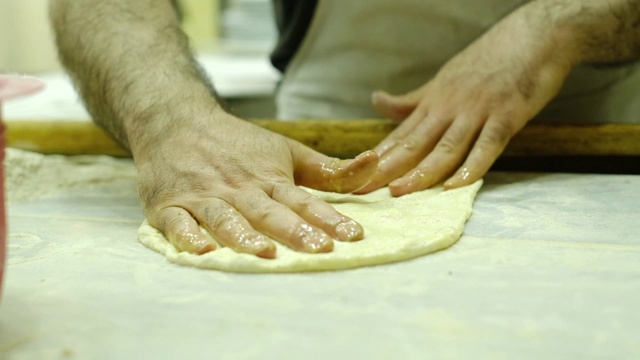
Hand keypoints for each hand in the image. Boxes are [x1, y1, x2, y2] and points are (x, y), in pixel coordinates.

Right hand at [135, 111, 378, 257]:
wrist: (175, 121)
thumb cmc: (237, 143)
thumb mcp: (285, 151)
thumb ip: (326, 169)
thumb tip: (372, 164)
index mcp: (268, 178)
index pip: (303, 200)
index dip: (328, 218)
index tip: (352, 235)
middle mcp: (239, 189)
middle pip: (269, 212)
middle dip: (295, 231)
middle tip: (318, 249)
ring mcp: (203, 197)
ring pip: (225, 218)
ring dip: (245, 235)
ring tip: (265, 252)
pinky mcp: (169, 205)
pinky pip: (178, 223)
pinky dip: (187, 237)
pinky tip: (201, 250)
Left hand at [358, 3, 573, 195]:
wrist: (535, 35)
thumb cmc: (490, 59)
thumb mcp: (444, 79)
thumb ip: (412, 100)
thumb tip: (377, 101)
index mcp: (433, 102)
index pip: (400, 135)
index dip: (376, 158)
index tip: (353, 176)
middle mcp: (449, 107)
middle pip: (414, 143)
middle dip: (387, 169)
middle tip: (363, 190)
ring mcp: (477, 111)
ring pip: (445, 147)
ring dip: (422, 171)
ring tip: (400, 191)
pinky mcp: (507, 115)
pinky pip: (487, 146)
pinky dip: (472, 167)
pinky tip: (456, 186)